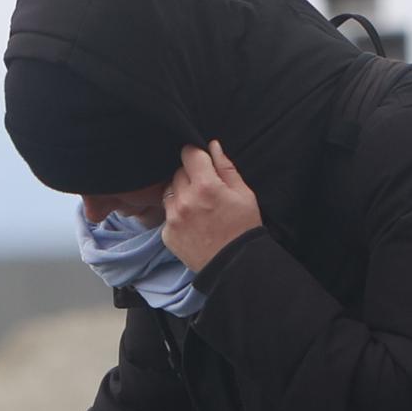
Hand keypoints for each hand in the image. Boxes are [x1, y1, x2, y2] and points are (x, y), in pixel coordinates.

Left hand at [161, 140, 261, 273]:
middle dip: (189, 175)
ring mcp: (173, 218)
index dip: (195, 154)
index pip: (188, 154)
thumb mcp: (243, 193)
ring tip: (198, 206)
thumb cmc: (243, 227)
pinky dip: (177, 214)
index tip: (200, 160)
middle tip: (204, 188)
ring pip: (169, 192)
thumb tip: (212, 146)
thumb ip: (225, 167)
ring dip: (180, 194)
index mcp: (205, 186)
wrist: (234, 264)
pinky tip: (193, 223)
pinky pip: (168, 214)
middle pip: (178, 172)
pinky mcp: (167, 234)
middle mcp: (185, 200)